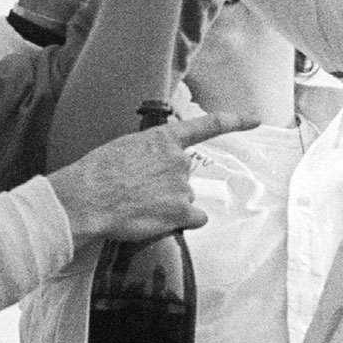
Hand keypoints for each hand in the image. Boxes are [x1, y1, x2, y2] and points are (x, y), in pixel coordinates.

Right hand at [47, 110, 256, 245]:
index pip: (207, 125)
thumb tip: (150, 168)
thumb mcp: (123, 148)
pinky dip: (180, 222)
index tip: (255, 120)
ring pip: (184, 199)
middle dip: (166, 185)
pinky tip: (159, 222)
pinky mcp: (180, 212)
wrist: (87, 198)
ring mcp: (182, 187)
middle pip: (183, 176)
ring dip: (168, 205)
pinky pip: (194, 219)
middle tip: (138, 192)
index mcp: (163, 139)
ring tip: (139, 207)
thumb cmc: (96, 173)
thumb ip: (146, 152)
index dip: (235, 121)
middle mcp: (179, 161)